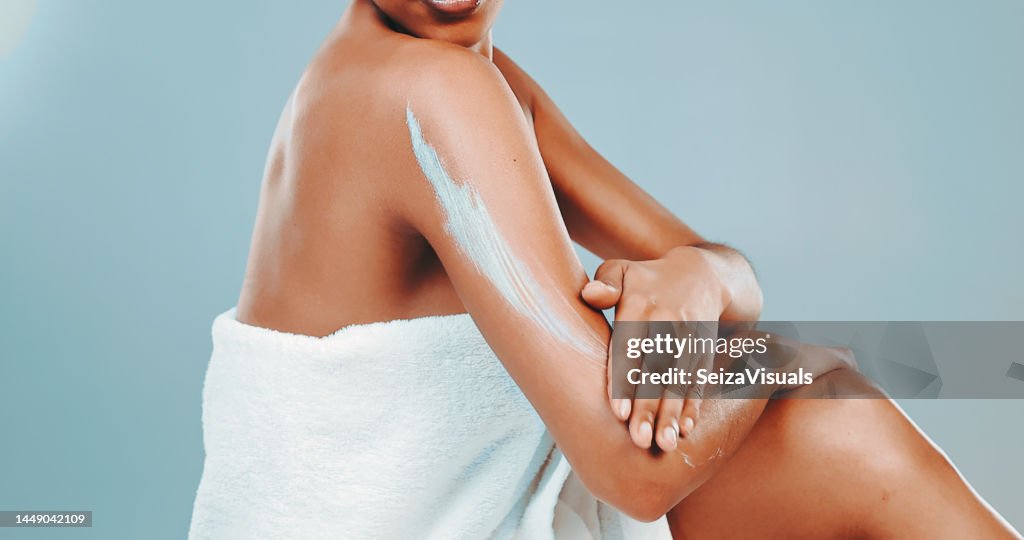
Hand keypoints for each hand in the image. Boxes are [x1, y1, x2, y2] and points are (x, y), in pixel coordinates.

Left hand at [582, 246, 730, 451]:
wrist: (703, 273)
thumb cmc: (647, 279)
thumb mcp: (623, 269)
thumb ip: (605, 282)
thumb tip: (590, 294)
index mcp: (640, 306)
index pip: (630, 348)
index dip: (624, 381)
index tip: (618, 412)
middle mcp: (667, 323)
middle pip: (656, 371)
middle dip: (649, 408)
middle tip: (639, 440)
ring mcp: (689, 339)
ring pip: (679, 381)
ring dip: (672, 414)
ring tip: (664, 443)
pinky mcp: (704, 351)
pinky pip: (699, 381)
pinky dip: (693, 406)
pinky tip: (686, 430)